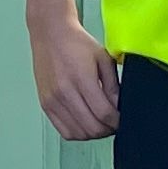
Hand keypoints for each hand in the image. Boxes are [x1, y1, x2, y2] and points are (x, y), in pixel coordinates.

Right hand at [29, 6, 119, 140]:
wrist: (50, 34)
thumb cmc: (76, 43)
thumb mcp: (103, 58)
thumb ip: (112, 85)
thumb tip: (119, 107)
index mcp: (81, 78)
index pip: (104, 113)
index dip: (117, 121)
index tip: (122, 119)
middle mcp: (64, 92)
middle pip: (92, 127)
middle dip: (108, 129)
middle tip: (114, 123)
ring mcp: (53, 100)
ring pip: (78, 133)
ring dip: (93, 133)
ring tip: (100, 123)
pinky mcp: (45, 104)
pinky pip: (64, 131)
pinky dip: (78, 133)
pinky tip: (85, 123)